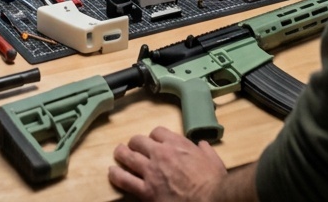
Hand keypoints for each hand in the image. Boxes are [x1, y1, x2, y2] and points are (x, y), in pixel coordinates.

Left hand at [109, 128, 228, 200]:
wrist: (211, 200)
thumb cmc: (214, 183)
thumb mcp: (212, 160)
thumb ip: (205, 149)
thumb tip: (202, 144)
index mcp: (176, 144)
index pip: (157, 132)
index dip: (154, 137)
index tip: (154, 142)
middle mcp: (160, 154)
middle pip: (139, 141)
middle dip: (136, 144)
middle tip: (134, 148)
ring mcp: (151, 172)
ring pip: (128, 156)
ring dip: (121, 154)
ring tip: (119, 154)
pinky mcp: (146, 191)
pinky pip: (125, 180)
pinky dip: (116, 175)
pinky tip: (113, 173)